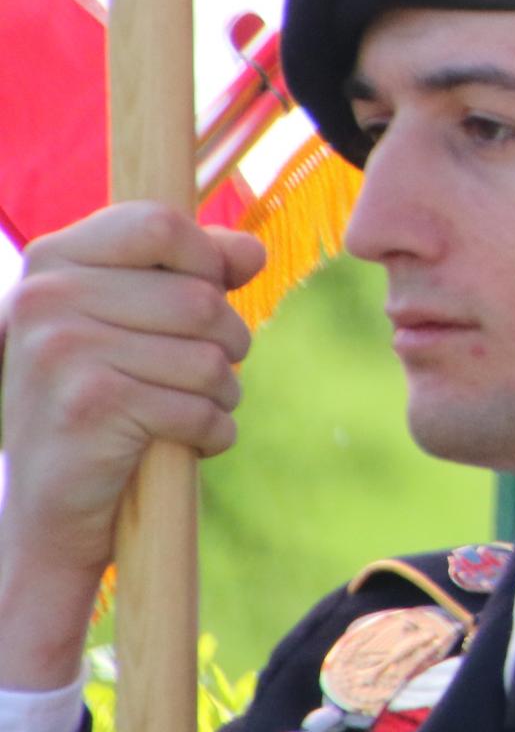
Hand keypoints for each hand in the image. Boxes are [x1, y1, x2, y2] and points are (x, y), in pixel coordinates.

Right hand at [0, 204, 261, 688]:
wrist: (50, 507)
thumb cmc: (104, 399)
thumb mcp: (135, 320)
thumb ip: (192, 272)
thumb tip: (252, 251)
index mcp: (52, 261)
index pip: (160, 224)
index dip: (207, 259)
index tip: (212, 291)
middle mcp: (46, 298)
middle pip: (201, 299)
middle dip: (227, 344)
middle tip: (199, 375)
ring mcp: (62, 350)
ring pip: (210, 357)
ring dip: (222, 393)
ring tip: (186, 410)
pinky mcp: (91, 405)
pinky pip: (200, 408)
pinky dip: (212, 432)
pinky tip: (181, 443)